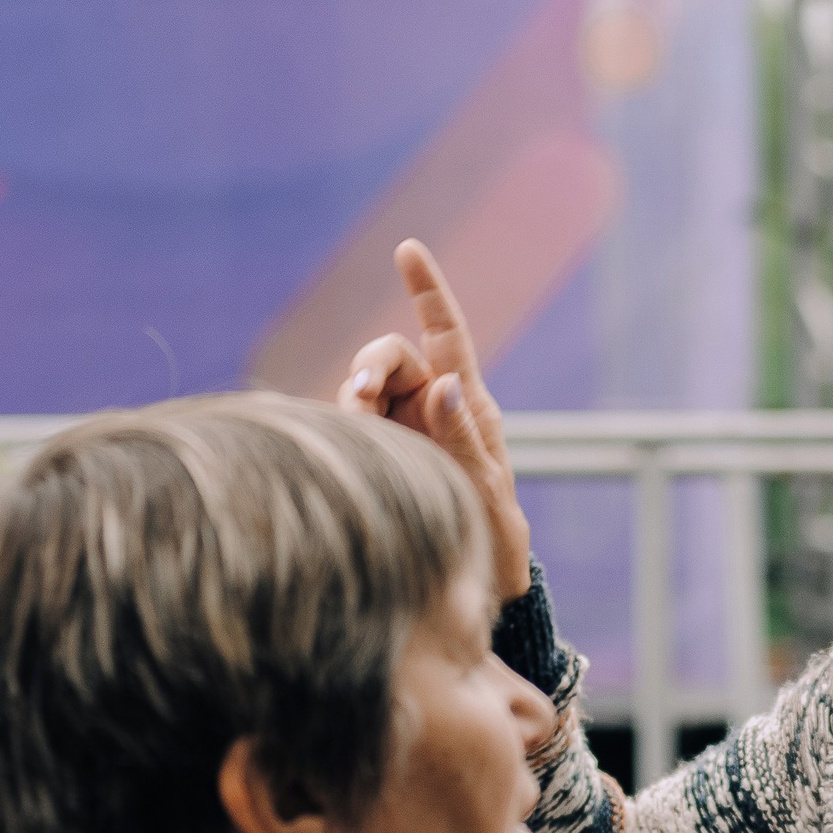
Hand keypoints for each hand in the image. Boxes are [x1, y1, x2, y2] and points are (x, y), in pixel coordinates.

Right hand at [335, 240, 533, 599]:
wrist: (475, 582)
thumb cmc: (492, 536)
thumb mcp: (484, 489)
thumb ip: (463, 439)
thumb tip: (444, 383)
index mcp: (469, 405)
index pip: (446, 335)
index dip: (427, 291)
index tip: (408, 250)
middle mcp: (430, 406)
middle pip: (391, 355)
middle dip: (371, 363)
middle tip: (357, 392)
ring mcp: (398, 427)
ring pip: (361, 386)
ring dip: (351, 397)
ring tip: (353, 427)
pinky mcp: (373, 450)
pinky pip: (347, 422)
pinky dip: (341, 426)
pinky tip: (342, 447)